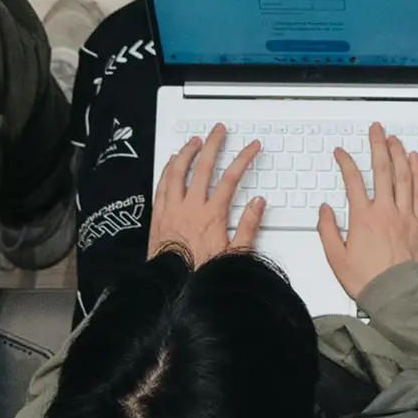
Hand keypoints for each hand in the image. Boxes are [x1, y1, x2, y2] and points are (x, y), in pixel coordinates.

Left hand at [146, 126, 260, 261]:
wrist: (171, 286)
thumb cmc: (201, 273)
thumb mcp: (235, 254)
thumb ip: (248, 226)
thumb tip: (258, 203)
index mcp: (211, 215)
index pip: (231, 179)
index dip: (243, 158)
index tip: (252, 147)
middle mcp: (190, 208)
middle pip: (202, 167)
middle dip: (212, 145)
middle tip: (218, 131)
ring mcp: (172, 210)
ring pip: (177, 172)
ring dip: (186, 153)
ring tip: (194, 141)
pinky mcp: (158, 216)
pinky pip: (162, 186)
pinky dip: (167, 170)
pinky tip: (171, 163)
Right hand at [319, 124, 417, 299]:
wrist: (398, 296)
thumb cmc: (369, 280)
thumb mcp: (336, 258)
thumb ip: (328, 230)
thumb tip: (325, 210)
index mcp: (363, 218)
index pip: (352, 181)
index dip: (345, 162)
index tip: (341, 153)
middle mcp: (385, 211)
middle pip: (382, 169)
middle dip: (377, 145)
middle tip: (375, 130)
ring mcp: (405, 215)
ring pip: (403, 176)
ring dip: (399, 154)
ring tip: (394, 139)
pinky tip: (415, 161)